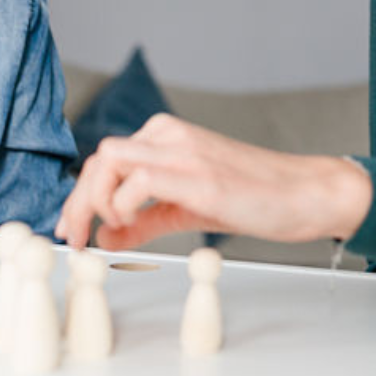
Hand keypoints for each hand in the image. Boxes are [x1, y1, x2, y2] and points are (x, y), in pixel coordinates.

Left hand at [54, 114, 371, 250]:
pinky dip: (124, 204)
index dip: (79, 195)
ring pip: (110, 159)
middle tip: (73, 238)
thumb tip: (105, 240)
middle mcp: (167, 135)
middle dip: (77, 201)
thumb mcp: (184, 210)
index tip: (70, 228)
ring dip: (97, 199)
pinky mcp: (200, 174)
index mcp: (162, 136)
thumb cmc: (250, 198)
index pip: (103, 159)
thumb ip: (143, 222)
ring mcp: (183, 150)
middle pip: (99, 158)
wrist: (305, 194)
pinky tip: (132, 223)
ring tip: (111, 228)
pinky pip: (141, 179)